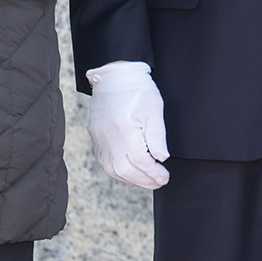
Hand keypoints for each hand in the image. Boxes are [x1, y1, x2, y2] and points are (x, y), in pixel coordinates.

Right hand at [87, 61, 170, 188]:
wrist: (114, 78)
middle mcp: (109, 138)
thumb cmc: (137, 91)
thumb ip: (157, 136)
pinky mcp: (96, 139)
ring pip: (113, 170)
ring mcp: (100, 140)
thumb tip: (161, 158)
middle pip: (126, 170)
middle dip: (144, 180)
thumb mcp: (154, 109)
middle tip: (160, 183)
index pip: (140, 160)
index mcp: (125, 129)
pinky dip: (118, 173)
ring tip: (148, 181)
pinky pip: (105, 163)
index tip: (165, 176)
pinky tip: (130, 175)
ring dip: (132, 179)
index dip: (153, 172)